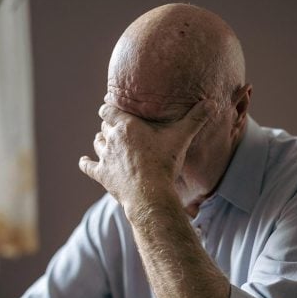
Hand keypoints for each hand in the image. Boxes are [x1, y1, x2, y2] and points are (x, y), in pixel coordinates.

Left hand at [79, 99, 214, 215]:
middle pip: (104, 127)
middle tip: (115, 126)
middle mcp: (112, 139)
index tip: (111, 105)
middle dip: (109, 125)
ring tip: (105, 141)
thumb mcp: (181, 138)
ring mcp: (105, 158)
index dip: (109, 107)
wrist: (150, 194)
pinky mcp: (102, 175)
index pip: (109, 109)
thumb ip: (195, 119)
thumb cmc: (165, 164)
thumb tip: (212, 103)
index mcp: (126, 126)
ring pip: (97, 144)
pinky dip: (86, 163)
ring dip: (100, 141)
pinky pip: (88, 166)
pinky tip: (84, 161)